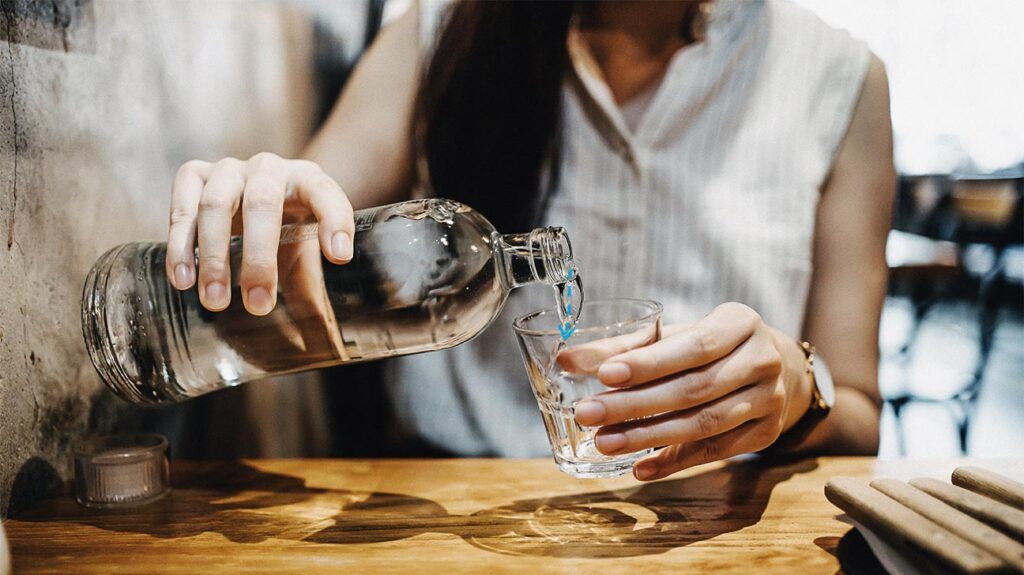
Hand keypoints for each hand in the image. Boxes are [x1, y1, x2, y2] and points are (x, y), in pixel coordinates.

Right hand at [166, 153, 354, 314]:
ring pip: (216, 204)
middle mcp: (268, 169)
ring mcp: (229, 168)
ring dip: (214, 256)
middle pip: (262, 204)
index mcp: (307, 181)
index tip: (339, 257)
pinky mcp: (194, 174)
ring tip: (214, 301)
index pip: (325, 193)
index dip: (335, 221)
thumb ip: (312, 291)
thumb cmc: (283, 229)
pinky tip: (182, 279)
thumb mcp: (304, 254)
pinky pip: (182, 204)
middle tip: (257, 305)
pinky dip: (180, 244)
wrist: (251, 197)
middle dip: (259, 258)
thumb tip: (324, 349)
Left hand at [572, 302, 811, 480]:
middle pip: (693, 389)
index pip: (693, 346)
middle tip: (588, 414)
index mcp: (740, 322)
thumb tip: (566, 360)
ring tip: (605, 442)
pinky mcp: (766, 433)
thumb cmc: (708, 346)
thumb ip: (622, 347)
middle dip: (635, 405)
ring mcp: (770, 399)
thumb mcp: (674, 336)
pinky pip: (715, 452)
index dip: (649, 363)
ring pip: (703, 424)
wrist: (769, 367)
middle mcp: (763, 359)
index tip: (604, 375)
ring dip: (649, 437)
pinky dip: (674, 462)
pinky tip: (639, 467)